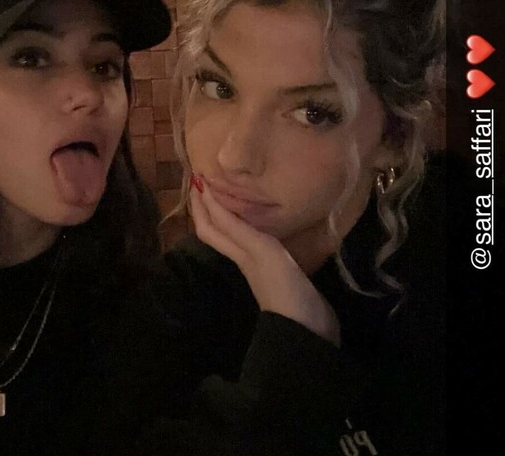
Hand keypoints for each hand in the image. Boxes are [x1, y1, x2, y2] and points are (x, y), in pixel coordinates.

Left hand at [189, 176, 340, 345]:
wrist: (306, 328)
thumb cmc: (282, 287)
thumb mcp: (259, 252)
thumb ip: (236, 227)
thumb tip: (209, 198)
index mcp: (237, 251)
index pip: (210, 225)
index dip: (202, 203)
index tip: (199, 177)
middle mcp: (244, 256)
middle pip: (218, 230)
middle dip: (209, 208)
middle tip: (208, 182)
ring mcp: (260, 265)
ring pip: (236, 235)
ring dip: (228, 215)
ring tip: (230, 194)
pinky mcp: (279, 271)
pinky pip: (256, 242)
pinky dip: (251, 227)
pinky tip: (261, 221)